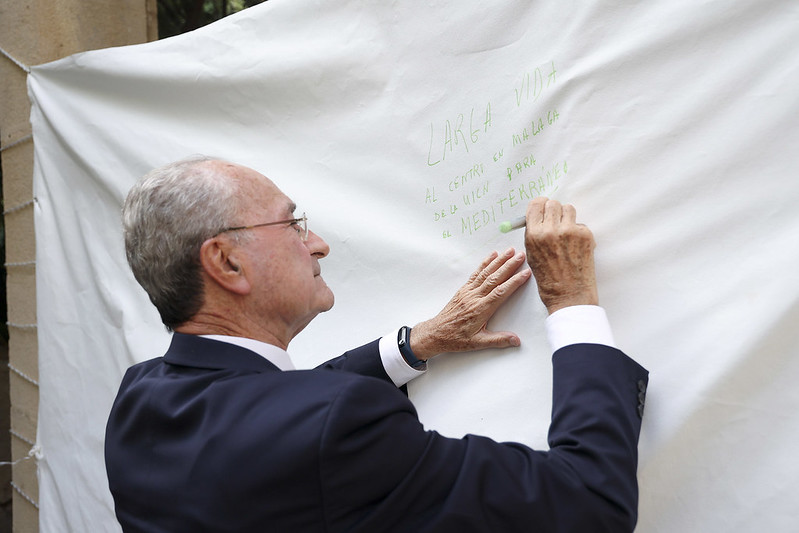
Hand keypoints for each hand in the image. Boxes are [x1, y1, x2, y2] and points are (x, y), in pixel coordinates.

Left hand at [410, 249, 530, 358]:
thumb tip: (516, 340)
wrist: (436, 333)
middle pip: (495, 278)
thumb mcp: (478, 343)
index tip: (526, 273)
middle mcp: (475, 297)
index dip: (514, 281)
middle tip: (521, 255)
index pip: (501, 292)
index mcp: (481, 309)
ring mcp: (468, 291)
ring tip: (510, 251)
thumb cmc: (457, 339)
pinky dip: (485, 263)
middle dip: (509, 265)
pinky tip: (492, 256)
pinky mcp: (464, 289)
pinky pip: (476, 273)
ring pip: (486, 273)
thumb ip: (498, 340)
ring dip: (499, 260)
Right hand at [524, 197, 598, 313]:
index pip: (536, 205)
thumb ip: (534, 235)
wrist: (569, 295)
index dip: (540, 204)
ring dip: (567, 217)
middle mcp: (550, 231)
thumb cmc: (549, 279)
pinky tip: (576, 246)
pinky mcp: (585, 235)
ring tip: (567, 232)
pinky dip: (578, 231)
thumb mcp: (532, 255)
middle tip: (556, 220)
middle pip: (553, 203)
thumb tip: (539, 218)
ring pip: (569, 209)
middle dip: (554, 210)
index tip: (543, 206)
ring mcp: (569, 232)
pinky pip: (580, 224)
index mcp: (534, 235)